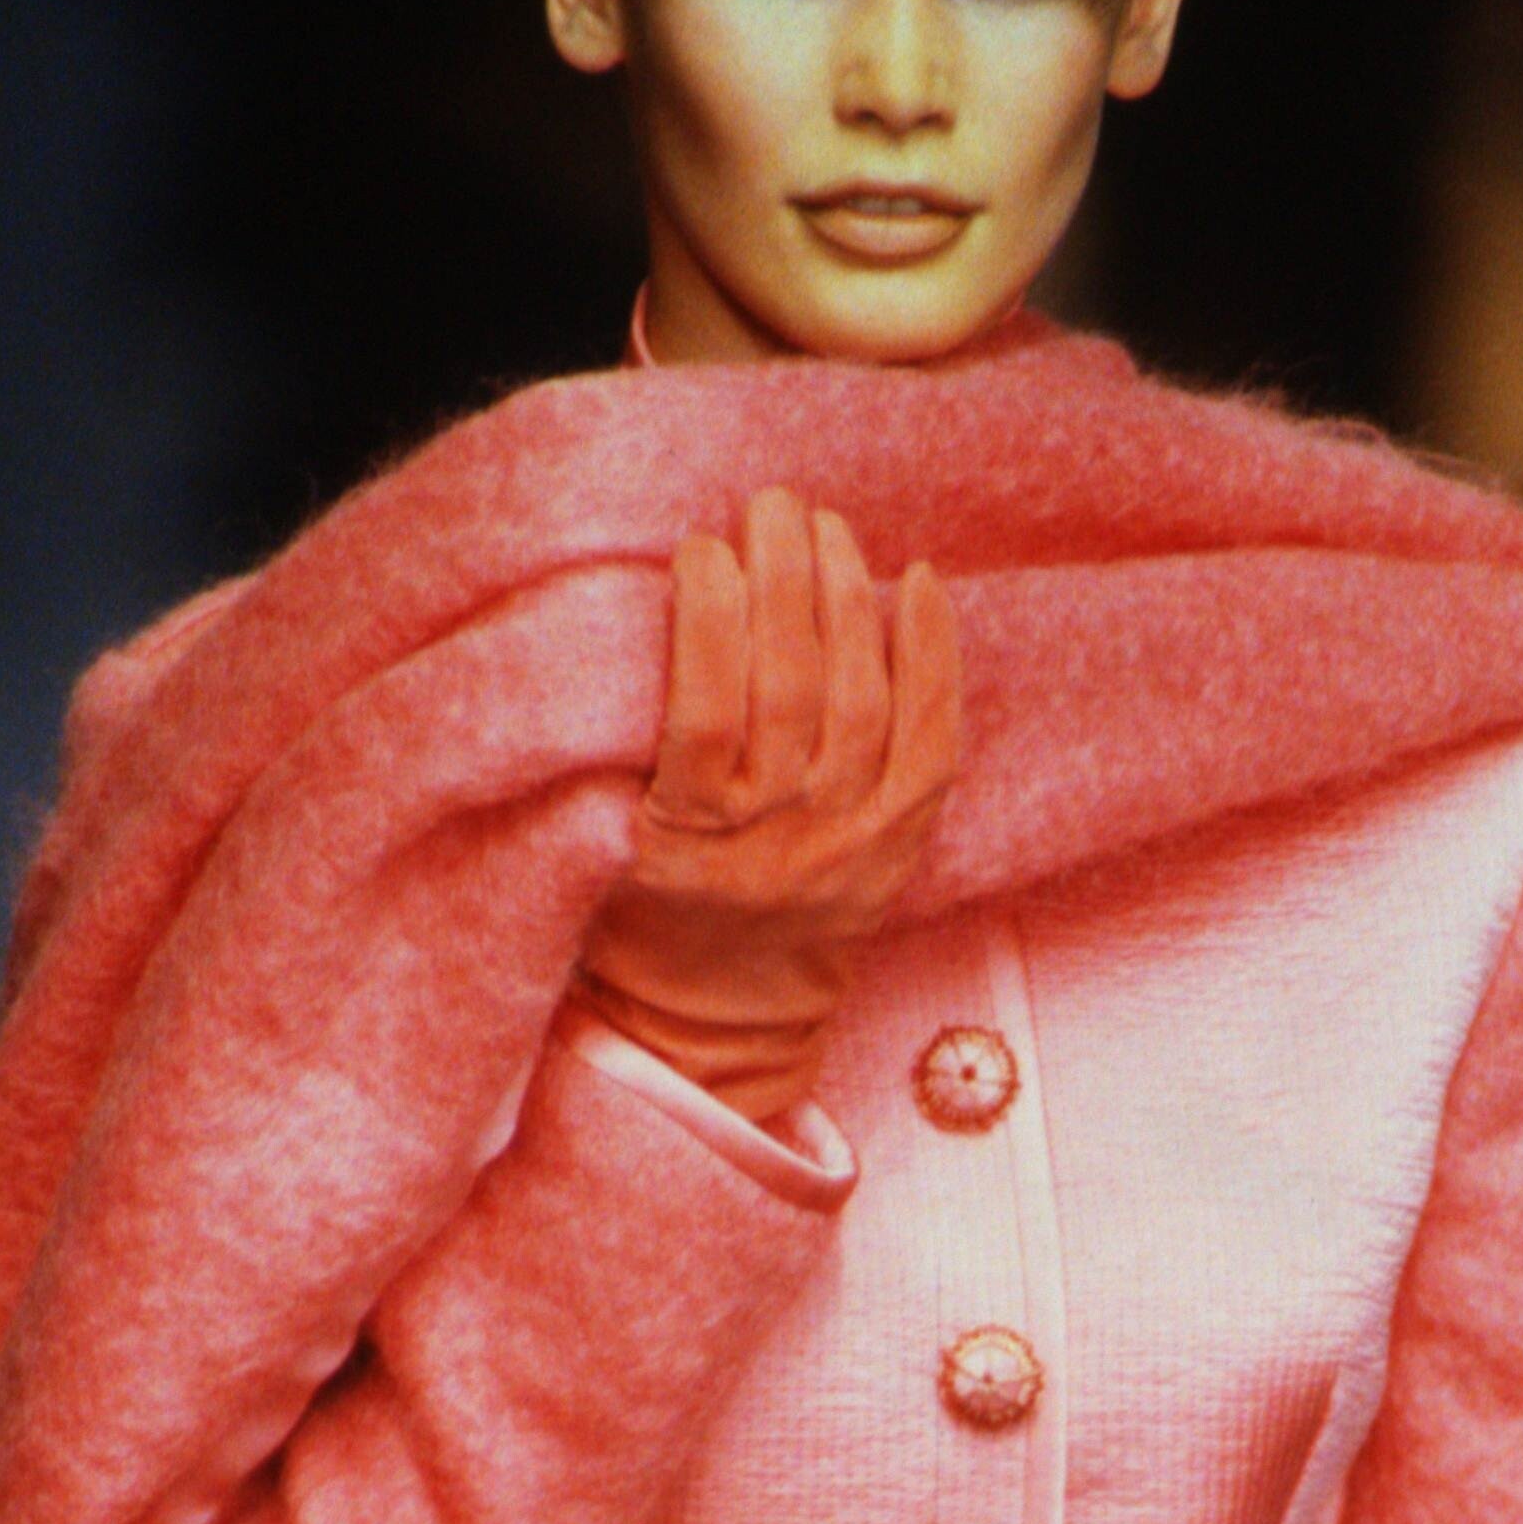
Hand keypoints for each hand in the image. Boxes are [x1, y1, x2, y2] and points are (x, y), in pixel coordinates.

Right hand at [574, 487, 961, 1131]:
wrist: (716, 1018)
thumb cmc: (634, 905)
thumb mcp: (588, 835)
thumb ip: (605, 744)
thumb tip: (613, 604)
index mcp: (688, 842)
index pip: (709, 714)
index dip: (710, 617)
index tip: (697, 546)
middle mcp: (778, 846)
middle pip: (794, 691)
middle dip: (785, 580)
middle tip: (770, 505)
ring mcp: (850, 848)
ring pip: (866, 704)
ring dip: (848, 600)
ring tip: (825, 528)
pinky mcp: (900, 846)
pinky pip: (934, 742)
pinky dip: (933, 659)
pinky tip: (918, 584)